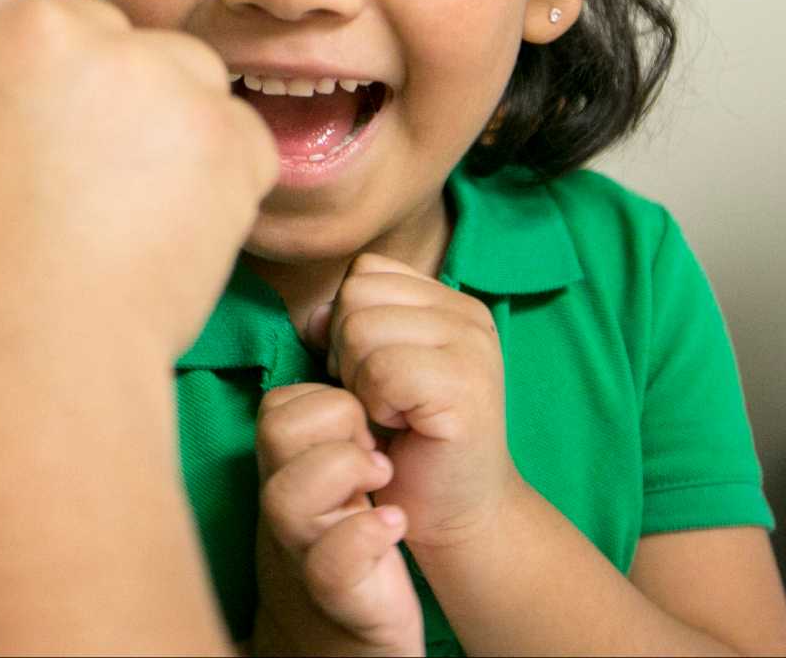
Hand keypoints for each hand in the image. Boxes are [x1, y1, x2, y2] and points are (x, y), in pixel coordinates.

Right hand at [0, 0, 277, 368]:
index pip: (26, 30)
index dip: (42, 97)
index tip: (44, 146)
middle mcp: (50, 29)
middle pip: (107, 42)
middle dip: (107, 111)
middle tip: (88, 203)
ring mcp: (142, 70)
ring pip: (180, 83)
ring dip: (169, 142)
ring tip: (122, 235)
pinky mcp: (218, 127)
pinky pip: (240, 146)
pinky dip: (221, 196)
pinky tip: (165, 252)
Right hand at [252, 383, 421, 656]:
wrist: (358, 614)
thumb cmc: (354, 523)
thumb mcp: (340, 460)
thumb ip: (337, 413)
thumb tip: (345, 346)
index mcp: (288, 461)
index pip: (282, 400)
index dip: (332, 395)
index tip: (370, 418)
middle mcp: (286, 497)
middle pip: (276, 431)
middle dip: (337, 419)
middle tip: (377, 444)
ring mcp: (303, 545)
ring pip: (287, 497)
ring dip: (344, 471)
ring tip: (384, 475)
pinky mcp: (336, 592)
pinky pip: (329, 561)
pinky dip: (364, 534)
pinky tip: (395, 522)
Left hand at [311, 254, 519, 552]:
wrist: (455, 514)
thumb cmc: (408, 445)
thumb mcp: (370, 371)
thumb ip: (347, 328)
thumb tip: (314, 316)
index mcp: (448, 303)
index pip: (366, 272)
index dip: (346, 322)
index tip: (369, 375)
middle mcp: (467, 314)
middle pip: (357, 294)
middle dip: (346, 351)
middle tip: (379, 400)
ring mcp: (471, 346)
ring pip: (361, 328)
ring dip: (358, 381)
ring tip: (391, 414)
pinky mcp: (464, 385)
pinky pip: (381, 370)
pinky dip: (374, 404)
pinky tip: (401, 427)